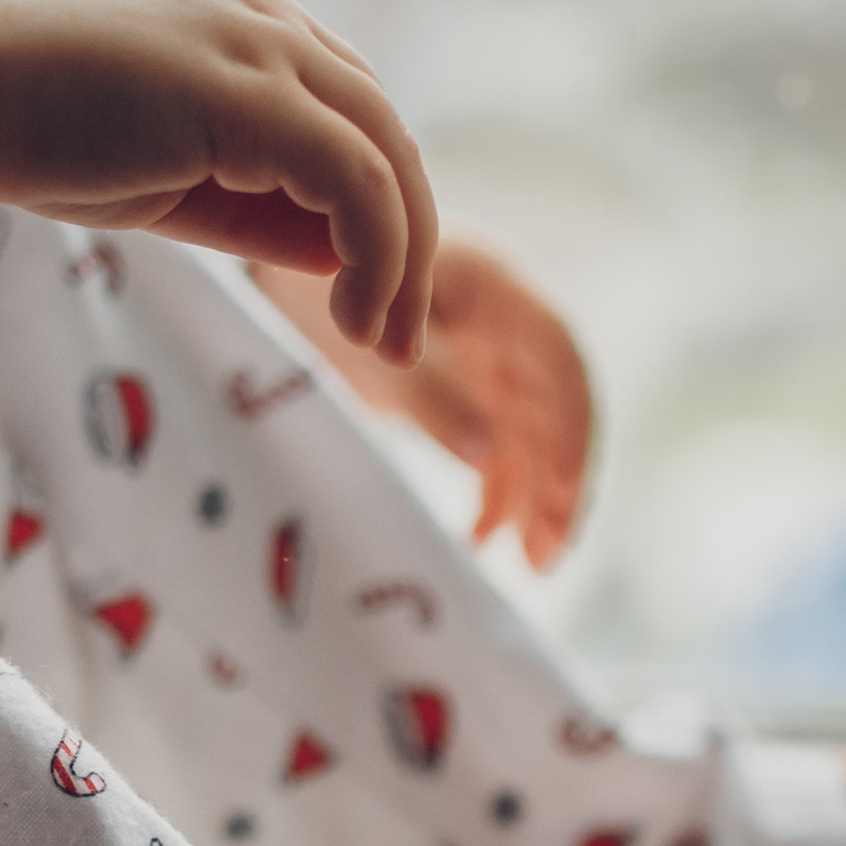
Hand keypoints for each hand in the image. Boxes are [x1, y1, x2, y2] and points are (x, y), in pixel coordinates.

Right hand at [0, 0, 437, 361]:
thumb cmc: (16, 120)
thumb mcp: (156, 168)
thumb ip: (248, 199)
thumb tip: (336, 252)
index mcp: (241, 17)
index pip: (343, 107)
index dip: (369, 201)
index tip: (361, 289)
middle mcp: (265, 15)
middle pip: (381, 125)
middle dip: (408, 236)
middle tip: (399, 333)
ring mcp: (261, 43)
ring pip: (385, 151)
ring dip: (404, 256)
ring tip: (388, 341)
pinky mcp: (251, 92)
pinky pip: (356, 178)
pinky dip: (378, 253)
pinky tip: (358, 319)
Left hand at [249, 236, 593, 565]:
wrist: (275, 280)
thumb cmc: (317, 292)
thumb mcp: (368, 344)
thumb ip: (429, 392)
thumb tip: (488, 456)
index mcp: (494, 286)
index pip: (560, 361)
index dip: (569, 431)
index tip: (561, 499)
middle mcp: (503, 319)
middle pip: (555, 403)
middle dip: (559, 482)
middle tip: (547, 557)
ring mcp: (487, 353)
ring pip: (532, 430)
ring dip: (536, 497)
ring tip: (531, 566)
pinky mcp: (465, 385)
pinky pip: (498, 442)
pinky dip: (496, 490)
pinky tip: (478, 538)